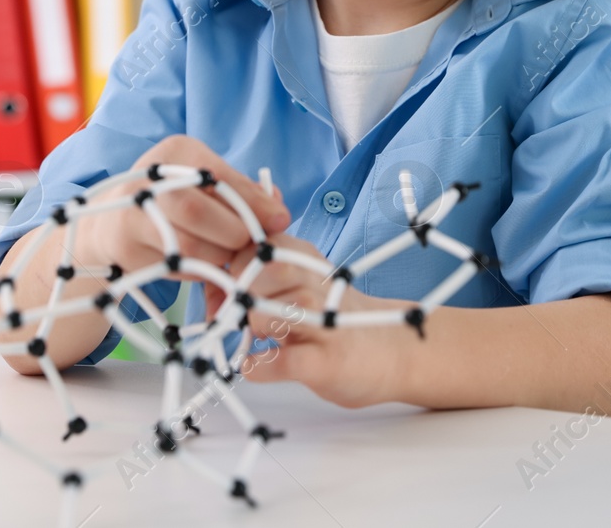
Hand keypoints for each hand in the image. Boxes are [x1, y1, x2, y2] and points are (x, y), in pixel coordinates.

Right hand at [73, 135, 289, 279]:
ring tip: (227, 253)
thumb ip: (244, 193)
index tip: (280, 221)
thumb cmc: (176, 198)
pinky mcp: (128, 251)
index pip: (218, 176)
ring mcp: (132, 217)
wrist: (114, 222)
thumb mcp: (207, 181)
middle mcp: (147, 180)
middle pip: (197, 212)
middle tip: (248, 243)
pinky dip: (202, 270)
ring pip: (189, 247)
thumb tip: (279, 212)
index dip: (253, 202)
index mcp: (175, 153)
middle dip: (235, 233)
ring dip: (220, 256)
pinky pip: (179, 268)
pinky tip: (205, 262)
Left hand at [218, 234, 413, 408]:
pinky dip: (258, 366)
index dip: (230, 267)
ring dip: (252, 325)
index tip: (226, 289)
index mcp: (307, 260)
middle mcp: (317, 285)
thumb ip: (264, 277)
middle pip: (262, 269)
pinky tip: (258, 364)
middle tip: (241, 312)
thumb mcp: (307, 282)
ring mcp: (324, 324)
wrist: (398, 351)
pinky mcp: (326, 362)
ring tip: (259, 336)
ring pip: (269, 310)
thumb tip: (212, 288)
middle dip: (240, 291)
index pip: (253, 245)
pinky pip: (278, 361)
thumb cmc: (339, 318)